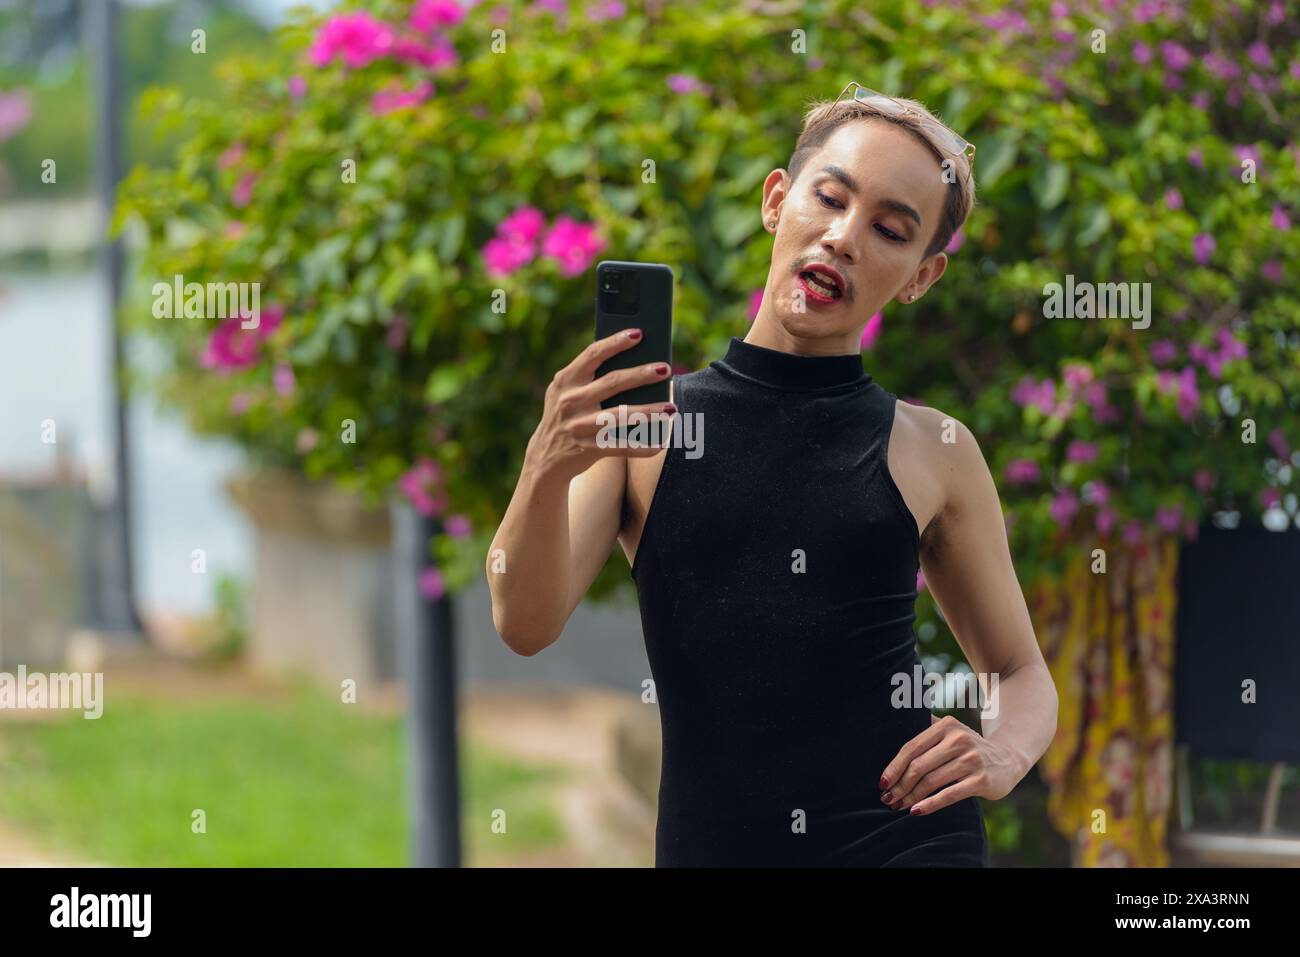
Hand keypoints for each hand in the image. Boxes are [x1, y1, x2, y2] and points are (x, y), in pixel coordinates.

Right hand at [523, 328, 676, 484]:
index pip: (593, 354)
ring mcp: (579, 426)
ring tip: (671, 408)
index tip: (639, 333)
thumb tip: (636, 360)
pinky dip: (643, 446)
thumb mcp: (567, 391)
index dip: (616, 342)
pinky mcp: (588, 449)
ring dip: (649, 411)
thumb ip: (590, 376)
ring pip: (621, 415)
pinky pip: (621, 447)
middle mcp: (570, 401)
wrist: (546, 457)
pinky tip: (661, 442)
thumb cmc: (568, 414)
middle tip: (666, 369)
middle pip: (613, 382)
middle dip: (642, 374)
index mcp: (566, 380)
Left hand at [877, 714, 1021, 815]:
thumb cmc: (969, 748)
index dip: (893, 767)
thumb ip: (927, 729)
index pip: (911, 747)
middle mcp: (959, 740)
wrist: (1008, 759)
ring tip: (899, 806)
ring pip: (931, 781)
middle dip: (899, 785)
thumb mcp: (951, 732)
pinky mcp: (980, 780)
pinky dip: (929, 804)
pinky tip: (916, 811)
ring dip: (911, 797)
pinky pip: (948, 795)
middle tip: (888, 798)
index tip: (882, 783)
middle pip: (918, 766)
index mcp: (946, 726)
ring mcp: (971, 760)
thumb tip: (889, 732)